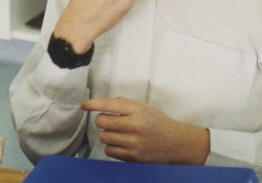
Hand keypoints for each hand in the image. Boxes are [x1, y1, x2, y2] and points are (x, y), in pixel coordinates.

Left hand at [81, 96, 209, 164]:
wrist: (176, 144)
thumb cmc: (158, 123)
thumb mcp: (144, 107)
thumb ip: (124, 104)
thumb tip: (102, 104)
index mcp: (138, 110)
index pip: (109, 104)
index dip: (93, 104)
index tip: (85, 105)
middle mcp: (135, 126)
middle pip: (101, 121)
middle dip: (102, 121)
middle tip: (111, 121)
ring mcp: (134, 143)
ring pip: (103, 137)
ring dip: (107, 134)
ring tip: (120, 134)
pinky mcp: (132, 157)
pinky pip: (109, 150)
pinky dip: (111, 147)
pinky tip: (122, 144)